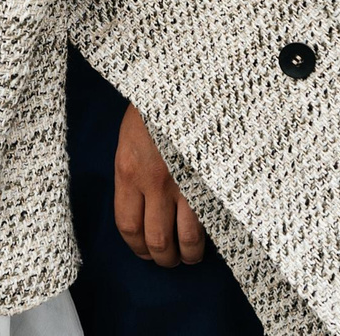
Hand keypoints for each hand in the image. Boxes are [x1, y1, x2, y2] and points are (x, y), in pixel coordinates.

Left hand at [114, 104, 205, 266]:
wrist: (182, 80)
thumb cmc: (154, 107)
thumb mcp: (130, 138)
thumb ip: (133, 173)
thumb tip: (140, 206)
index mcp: (128, 170)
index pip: (128, 226)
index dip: (136, 247)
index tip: (144, 251)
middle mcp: (154, 182)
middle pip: (157, 241)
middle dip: (163, 258)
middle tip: (169, 259)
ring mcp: (185, 183)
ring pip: (188, 239)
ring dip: (189, 255)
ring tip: (191, 256)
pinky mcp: (211, 180)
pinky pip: (211, 220)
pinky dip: (211, 236)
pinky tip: (211, 238)